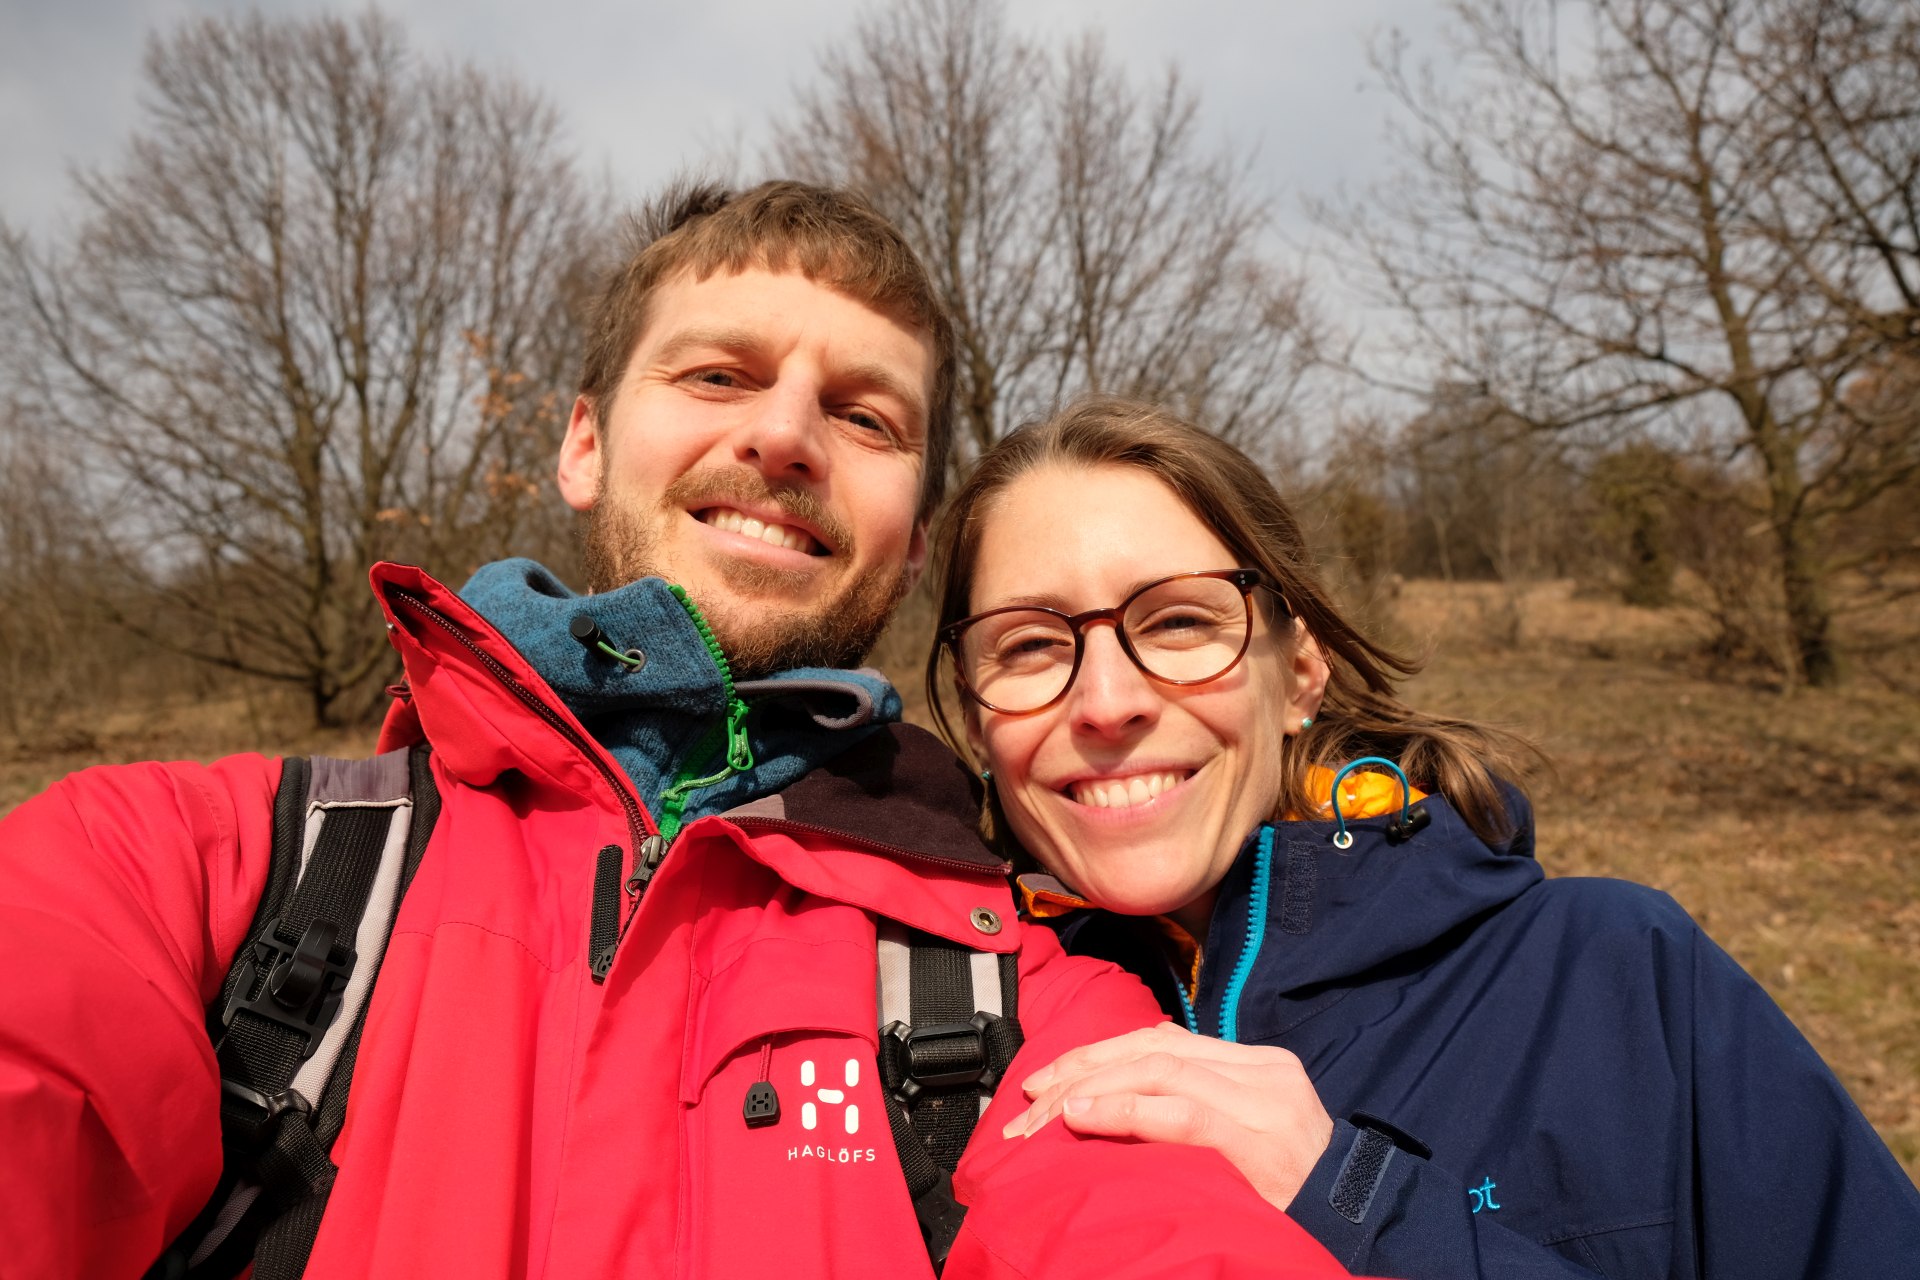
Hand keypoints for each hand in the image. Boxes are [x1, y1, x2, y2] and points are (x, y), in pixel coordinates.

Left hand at [1001, 1022, 1332, 1210]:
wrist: (1361, 1222)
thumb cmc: (1294, 1189)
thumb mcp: (1248, 1133)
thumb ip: (1200, 1104)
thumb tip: (1125, 1092)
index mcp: (1257, 1063)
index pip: (1163, 1040)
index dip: (1099, 1054)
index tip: (1049, 1078)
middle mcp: (1261, 1071)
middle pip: (1154, 1048)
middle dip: (1084, 1068)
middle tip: (1031, 1095)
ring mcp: (1262, 1101)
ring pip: (1159, 1071)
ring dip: (1091, 1088)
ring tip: (1045, 1110)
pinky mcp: (1258, 1139)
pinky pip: (1180, 1113)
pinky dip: (1124, 1112)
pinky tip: (1083, 1118)